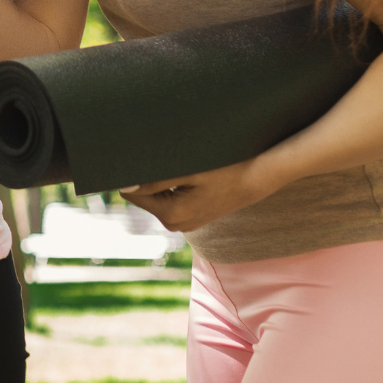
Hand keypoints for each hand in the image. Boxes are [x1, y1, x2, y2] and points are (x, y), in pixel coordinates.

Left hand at [119, 159, 276, 231]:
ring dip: (160, 181)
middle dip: (148, 178)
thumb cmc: (225, 169)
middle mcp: (175, 224)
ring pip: (155, 197)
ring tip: (181, 168)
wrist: (258, 177)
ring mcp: (184, 223)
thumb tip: (124, 186)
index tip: (143, 158)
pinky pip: (169, 199)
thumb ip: (154, 180)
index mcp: (171, 214)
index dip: (133, 174)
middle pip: (143, 196)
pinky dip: (171, 187)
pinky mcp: (190, 217)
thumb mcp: (189, 171)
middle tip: (167, 160)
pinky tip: (188, 176)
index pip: (132, 192)